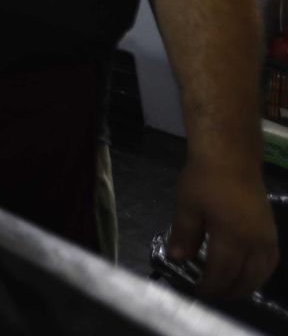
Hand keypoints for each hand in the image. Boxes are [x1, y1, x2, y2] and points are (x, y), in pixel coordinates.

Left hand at [169, 160, 277, 298]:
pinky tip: (250, 273)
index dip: (210, 286)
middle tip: (212, 295)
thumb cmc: (204, 179)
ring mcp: (267, 235)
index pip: (221, 272)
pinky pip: (271, 259)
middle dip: (228, 290)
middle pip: (245, 277)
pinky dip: (261, 272)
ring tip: (230, 289)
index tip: (198, 292)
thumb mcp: (187, 206)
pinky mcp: (271, 229)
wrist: (231, 156)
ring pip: (262, 271)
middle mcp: (254, 241)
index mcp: (231, 237)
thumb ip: (184, 235)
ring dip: (247, 285)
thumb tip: (178, 259)